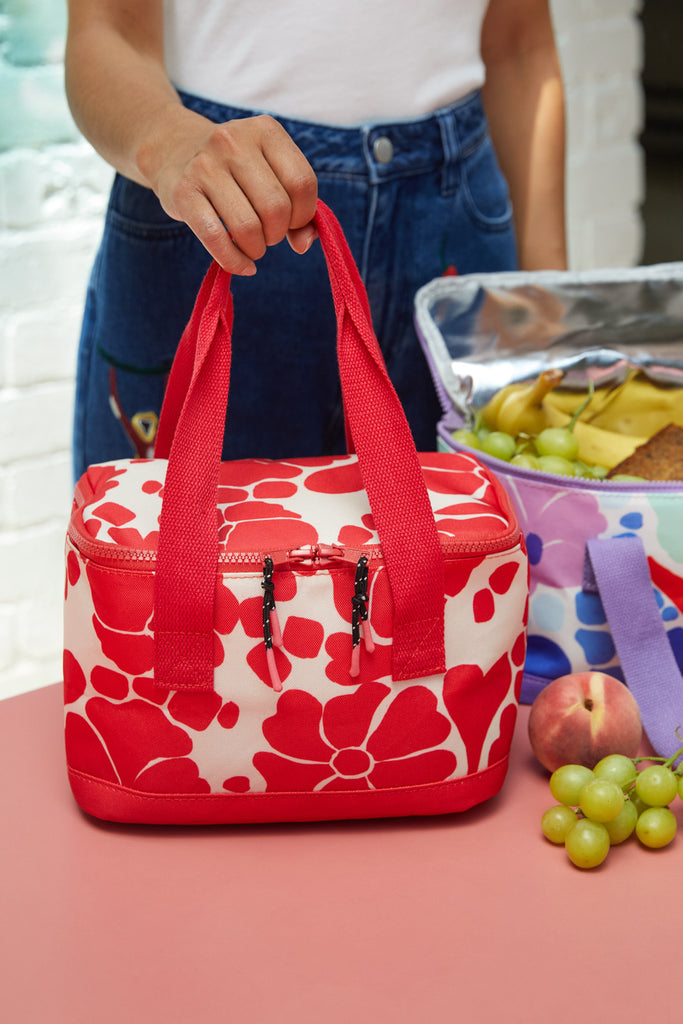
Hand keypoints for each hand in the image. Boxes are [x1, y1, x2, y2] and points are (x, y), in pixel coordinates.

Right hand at [141, 112, 318, 273]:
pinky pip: (215, 238)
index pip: (302, 183)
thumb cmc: (235, 171)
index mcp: (265, 130)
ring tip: (252, 246)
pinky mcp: (182, 192)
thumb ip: (297, 207)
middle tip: (267, 235)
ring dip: (256, 249)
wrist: (175, 150)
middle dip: (277, 234)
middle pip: (276, 208)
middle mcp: (234, 141)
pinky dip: (234, 261)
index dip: (303, 214)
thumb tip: (305, 243)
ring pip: (248, 227)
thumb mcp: (270, 173)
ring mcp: (205, 165)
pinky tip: (241, 264)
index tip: (291, 222)